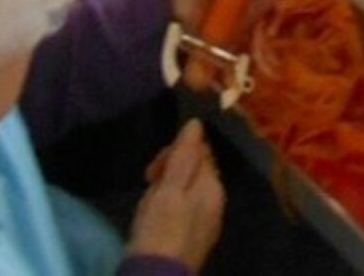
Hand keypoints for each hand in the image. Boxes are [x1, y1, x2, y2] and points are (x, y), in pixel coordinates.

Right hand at [128, 120, 224, 271]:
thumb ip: (183, 156)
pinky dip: (167, 207)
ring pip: (186, 190)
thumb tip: (196, 124)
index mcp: (213, 186)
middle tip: (148, 185)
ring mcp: (206, 221)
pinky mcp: (193, 238)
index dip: (175, 152)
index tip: (153, 169)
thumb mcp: (168, 189)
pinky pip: (183, 210)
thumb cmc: (159, 231)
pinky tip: (153, 221)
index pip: (201, 152)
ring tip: (147, 206)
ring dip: (166, 190)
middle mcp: (216, 202)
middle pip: (194, 170)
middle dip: (169, 171)